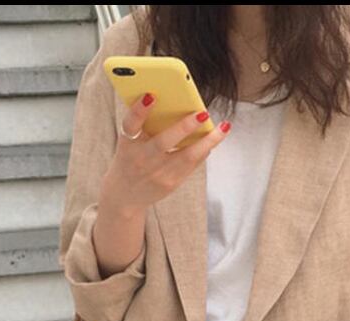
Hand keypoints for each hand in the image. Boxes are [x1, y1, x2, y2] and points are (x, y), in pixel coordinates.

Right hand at [101, 93, 230, 214]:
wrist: (125, 195)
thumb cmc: (130, 158)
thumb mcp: (129, 141)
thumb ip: (144, 123)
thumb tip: (171, 100)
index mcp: (128, 143)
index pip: (131, 124)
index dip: (140, 110)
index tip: (151, 95)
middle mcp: (142, 159)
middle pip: (163, 142)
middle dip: (183, 127)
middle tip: (202, 113)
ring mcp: (158, 174)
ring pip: (187, 156)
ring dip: (208, 141)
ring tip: (224, 127)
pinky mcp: (171, 184)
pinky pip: (192, 164)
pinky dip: (204, 149)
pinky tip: (214, 138)